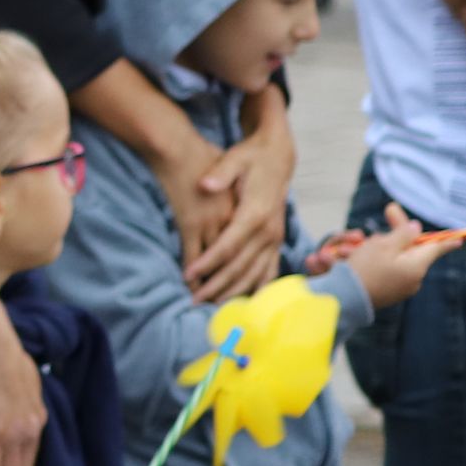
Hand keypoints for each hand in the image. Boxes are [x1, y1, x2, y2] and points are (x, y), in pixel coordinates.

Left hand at [182, 112, 296, 302]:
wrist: (278, 157)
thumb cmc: (251, 159)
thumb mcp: (235, 159)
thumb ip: (221, 173)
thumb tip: (205, 184)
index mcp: (255, 214)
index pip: (228, 245)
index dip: (207, 262)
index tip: (188, 275)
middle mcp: (268, 231)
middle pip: (240, 266)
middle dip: (216, 285)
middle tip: (193, 300)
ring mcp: (275, 239)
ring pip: (254, 274)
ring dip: (233, 292)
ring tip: (211, 308)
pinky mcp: (275, 242)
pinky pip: (267, 272)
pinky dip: (255, 289)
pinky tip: (242, 304)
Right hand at [342, 205, 455, 309]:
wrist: (343, 299)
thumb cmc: (364, 269)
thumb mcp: (383, 245)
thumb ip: (403, 234)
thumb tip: (416, 228)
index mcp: (417, 265)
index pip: (436, 248)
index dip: (447, 240)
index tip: (462, 238)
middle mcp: (413, 278)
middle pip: (408, 250)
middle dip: (389, 238)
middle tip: (374, 225)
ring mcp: (401, 288)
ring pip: (393, 259)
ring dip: (374, 250)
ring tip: (350, 250)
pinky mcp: (387, 294)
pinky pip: (385, 271)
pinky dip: (372, 263)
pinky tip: (352, 261)